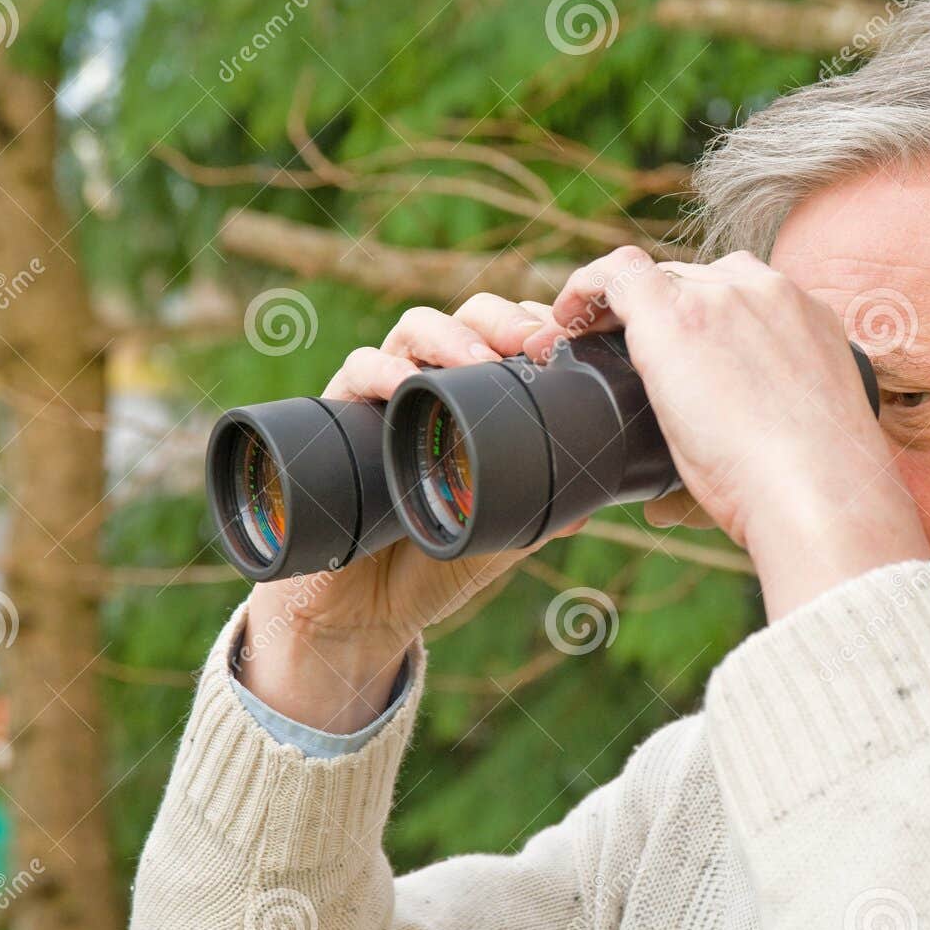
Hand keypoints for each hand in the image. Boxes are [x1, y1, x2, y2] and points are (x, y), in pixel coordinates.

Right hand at [238, 295, 582, 731]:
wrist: (365, 612)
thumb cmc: (434, 563)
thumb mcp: (501, 534)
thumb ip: (541, 509)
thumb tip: (593, 498)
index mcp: (478, 399)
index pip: (512, 335)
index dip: (539, 326)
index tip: (567, 345)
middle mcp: (432, 385)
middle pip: (468, 317)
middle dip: (504, 319)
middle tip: (535, 344)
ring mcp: (384, 395)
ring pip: (414, 328)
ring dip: (450, 334)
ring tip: (480, 359)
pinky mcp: (336, 416)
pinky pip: (355, 371)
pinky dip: (381, 369)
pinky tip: (407, 384)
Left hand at [526, 247, 929, 616]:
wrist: (818, 488)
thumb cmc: (810, 488)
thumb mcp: (795, 434)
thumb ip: (752, 433)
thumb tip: (666, 503)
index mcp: (806, 319)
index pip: (743, 291)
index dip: (702, 311)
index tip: (681, 348)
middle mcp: (768, 293)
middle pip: (697, 281)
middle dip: (662, 312)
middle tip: (624, 353)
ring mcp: (723, 297)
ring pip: (659, 279)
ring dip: (626, 308)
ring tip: (590, 338)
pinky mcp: (677, 315)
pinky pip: (618, 274)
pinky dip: (587, 289)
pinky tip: (567, 319)